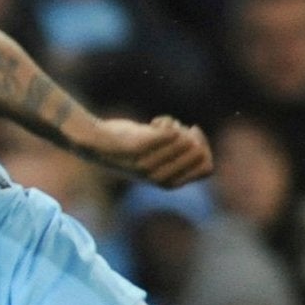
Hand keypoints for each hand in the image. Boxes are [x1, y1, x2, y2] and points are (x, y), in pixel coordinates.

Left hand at [74, 115, 212, 187]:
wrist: (96, 141)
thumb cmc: (130, 145)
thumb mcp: (159, 154)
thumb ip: (179, 153)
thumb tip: (198, 142)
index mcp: (167, 183)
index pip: (207, 168)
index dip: (205, 149)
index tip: (191, 137)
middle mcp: (159, 178)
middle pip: (199, 151)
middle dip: (191, 135)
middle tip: (173, 129)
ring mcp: (148, 165)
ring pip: (186, 139)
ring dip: (176, 126)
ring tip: (158, 126)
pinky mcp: (138, 149)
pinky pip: (171, 129)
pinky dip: (165, 121)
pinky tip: (152, 123)